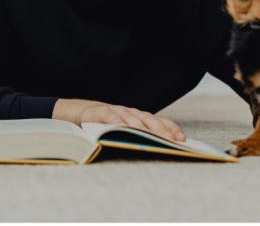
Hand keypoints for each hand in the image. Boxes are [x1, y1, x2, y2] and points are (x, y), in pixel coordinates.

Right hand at [52, 99, 185, 141]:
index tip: (182, 139)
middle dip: (162, 129)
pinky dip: (119, 122)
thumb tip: (157, 149)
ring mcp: (115, 111)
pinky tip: (125, 128)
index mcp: (136, 117)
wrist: (77, 114)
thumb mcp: (120, 132)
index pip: (157, 121)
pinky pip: (112, 117)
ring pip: (132, 117)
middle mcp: (128, 112)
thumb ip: (135, 137)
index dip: (170, 128)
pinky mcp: (100, 112)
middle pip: (149, 119)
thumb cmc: (102, 126)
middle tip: (173, 139)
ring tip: (154, 135)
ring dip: (144, 126)